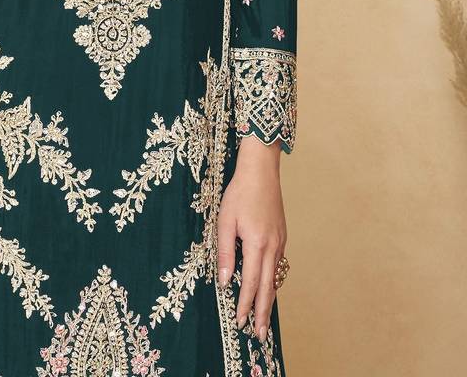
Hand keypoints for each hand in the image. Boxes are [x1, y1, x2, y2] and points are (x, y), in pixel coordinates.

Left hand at [216, 135, 286, 342]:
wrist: (261, 172)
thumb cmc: (239, 193)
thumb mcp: (225, 221)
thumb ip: (226, 252)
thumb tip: (227, 281)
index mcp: (257, 244)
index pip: (250, 282)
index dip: (245, 304)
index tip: (240, 322)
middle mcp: (272, 247)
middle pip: (268, 287)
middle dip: (261, 312)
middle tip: (258, 335)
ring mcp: (280, 242)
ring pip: (275, 278)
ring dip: (268, 300)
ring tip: (263, 320)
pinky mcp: (281, 237)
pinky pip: (277, 266)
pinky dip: (273, 283)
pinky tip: (268, 289)